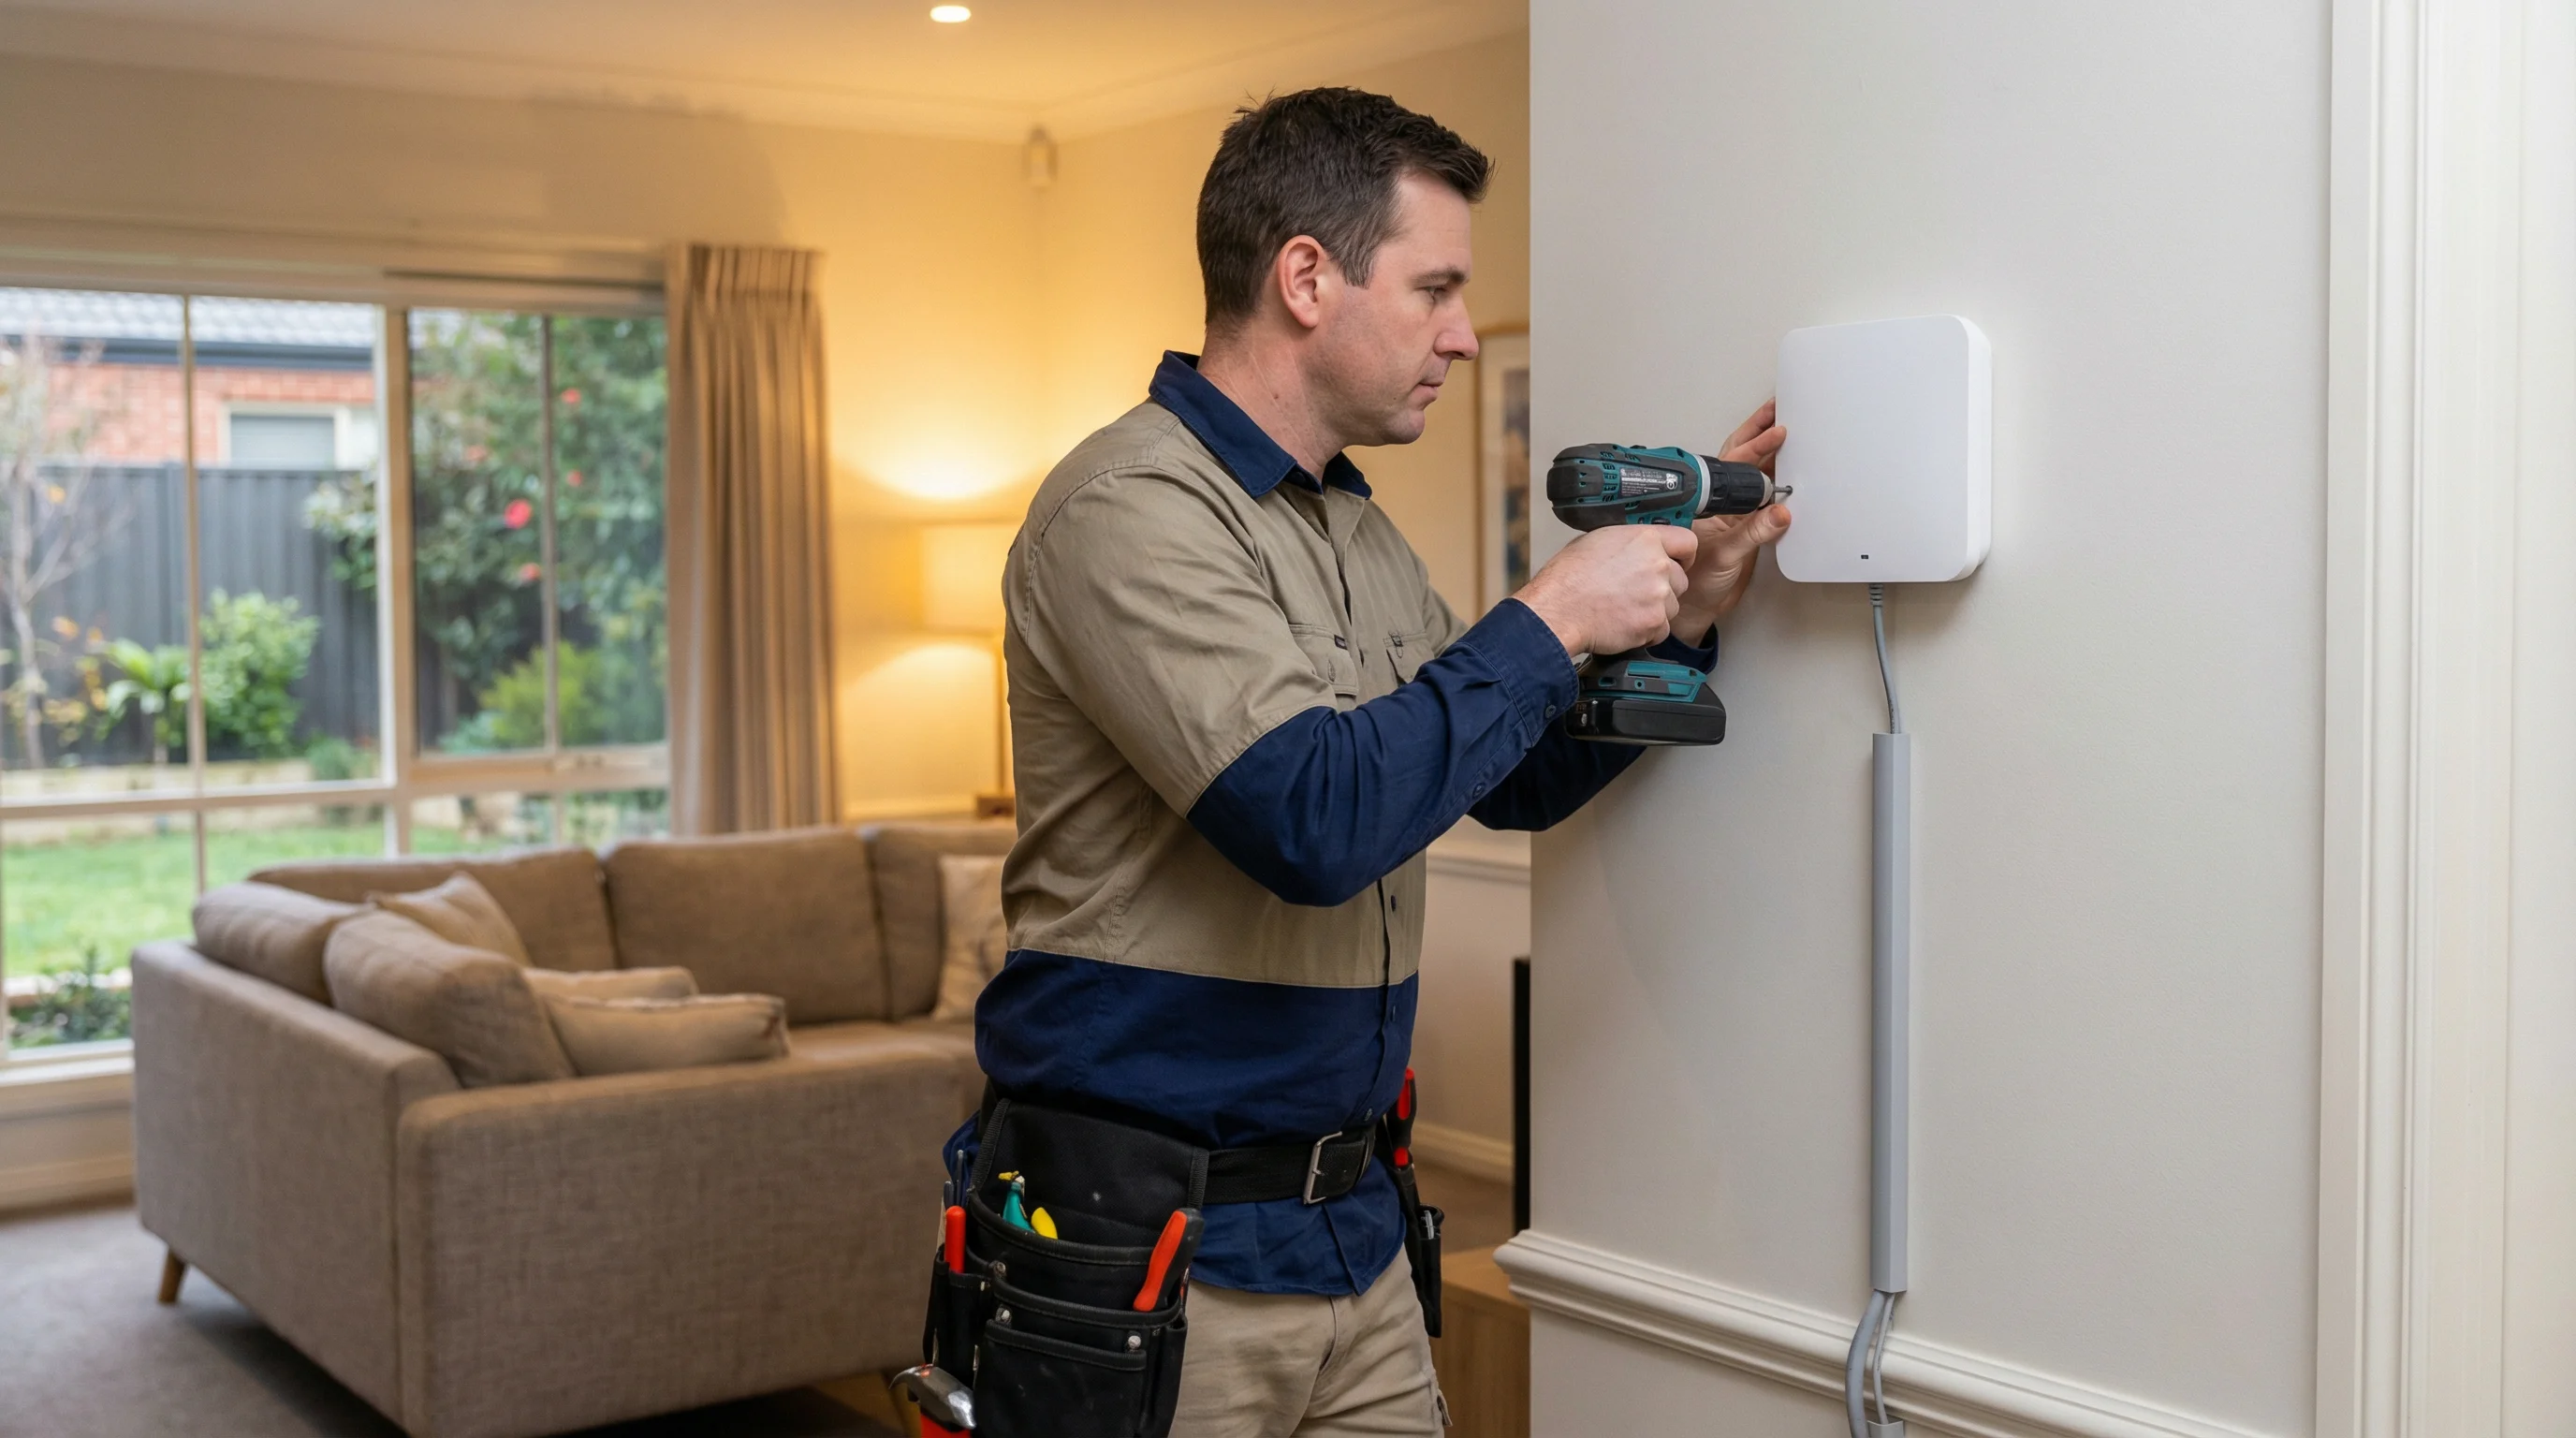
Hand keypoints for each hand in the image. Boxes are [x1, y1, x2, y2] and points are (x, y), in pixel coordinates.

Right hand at [1515, 523, 1696, 658]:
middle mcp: (1657, 564)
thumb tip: (1637, 547)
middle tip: (1636, 592)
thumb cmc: (1567, 578)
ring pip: (1672, 606)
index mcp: (1644, 539)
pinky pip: (1661, 629)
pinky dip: (1646, 630)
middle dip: (1664, 587)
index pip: (1687, 543)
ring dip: (1655, 610)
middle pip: (1680, 579)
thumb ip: (1628, 542)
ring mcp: (1658, 595)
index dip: (1683, 555)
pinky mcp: (1654, 623)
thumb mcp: (1596, 541)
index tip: (1678, 562)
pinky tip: (1623, 623)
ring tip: (1624, 608)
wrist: (1558, 611)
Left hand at [1672, 400, 1791, 643]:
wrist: (1696, 607)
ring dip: (1769, 452)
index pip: (1737, 465)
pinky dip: (1779, 481)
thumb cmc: (1696, 581)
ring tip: (1785, 427)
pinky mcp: (1749, 526)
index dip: (1758, 446)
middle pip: (1742, 458)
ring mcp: (1735, 512)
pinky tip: (1791, 470)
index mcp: (1709, 501)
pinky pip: (1766, 498)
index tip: (1777, 432)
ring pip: (1753, 474)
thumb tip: (1779, 512)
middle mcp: (1722, 502)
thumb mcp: (1726, 554)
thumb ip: (1754, 533)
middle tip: (1779, 409)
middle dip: (1760, 432)